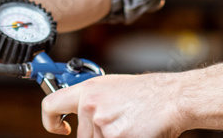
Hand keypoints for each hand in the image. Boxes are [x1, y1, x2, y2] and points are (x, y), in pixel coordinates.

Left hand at [41, 73, 184, 136]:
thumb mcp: (111, 88)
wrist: (172, 98)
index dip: (50, 122)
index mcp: (87, 90)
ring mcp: (103, 124)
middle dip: (98, 136)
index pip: (50, 106)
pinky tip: (136, 132)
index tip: (61, 129)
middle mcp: (90, 106)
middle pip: (82, 137)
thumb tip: (77, 120)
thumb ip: (91, 102)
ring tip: (131, 125)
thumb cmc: (145, 94)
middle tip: (119, 125)